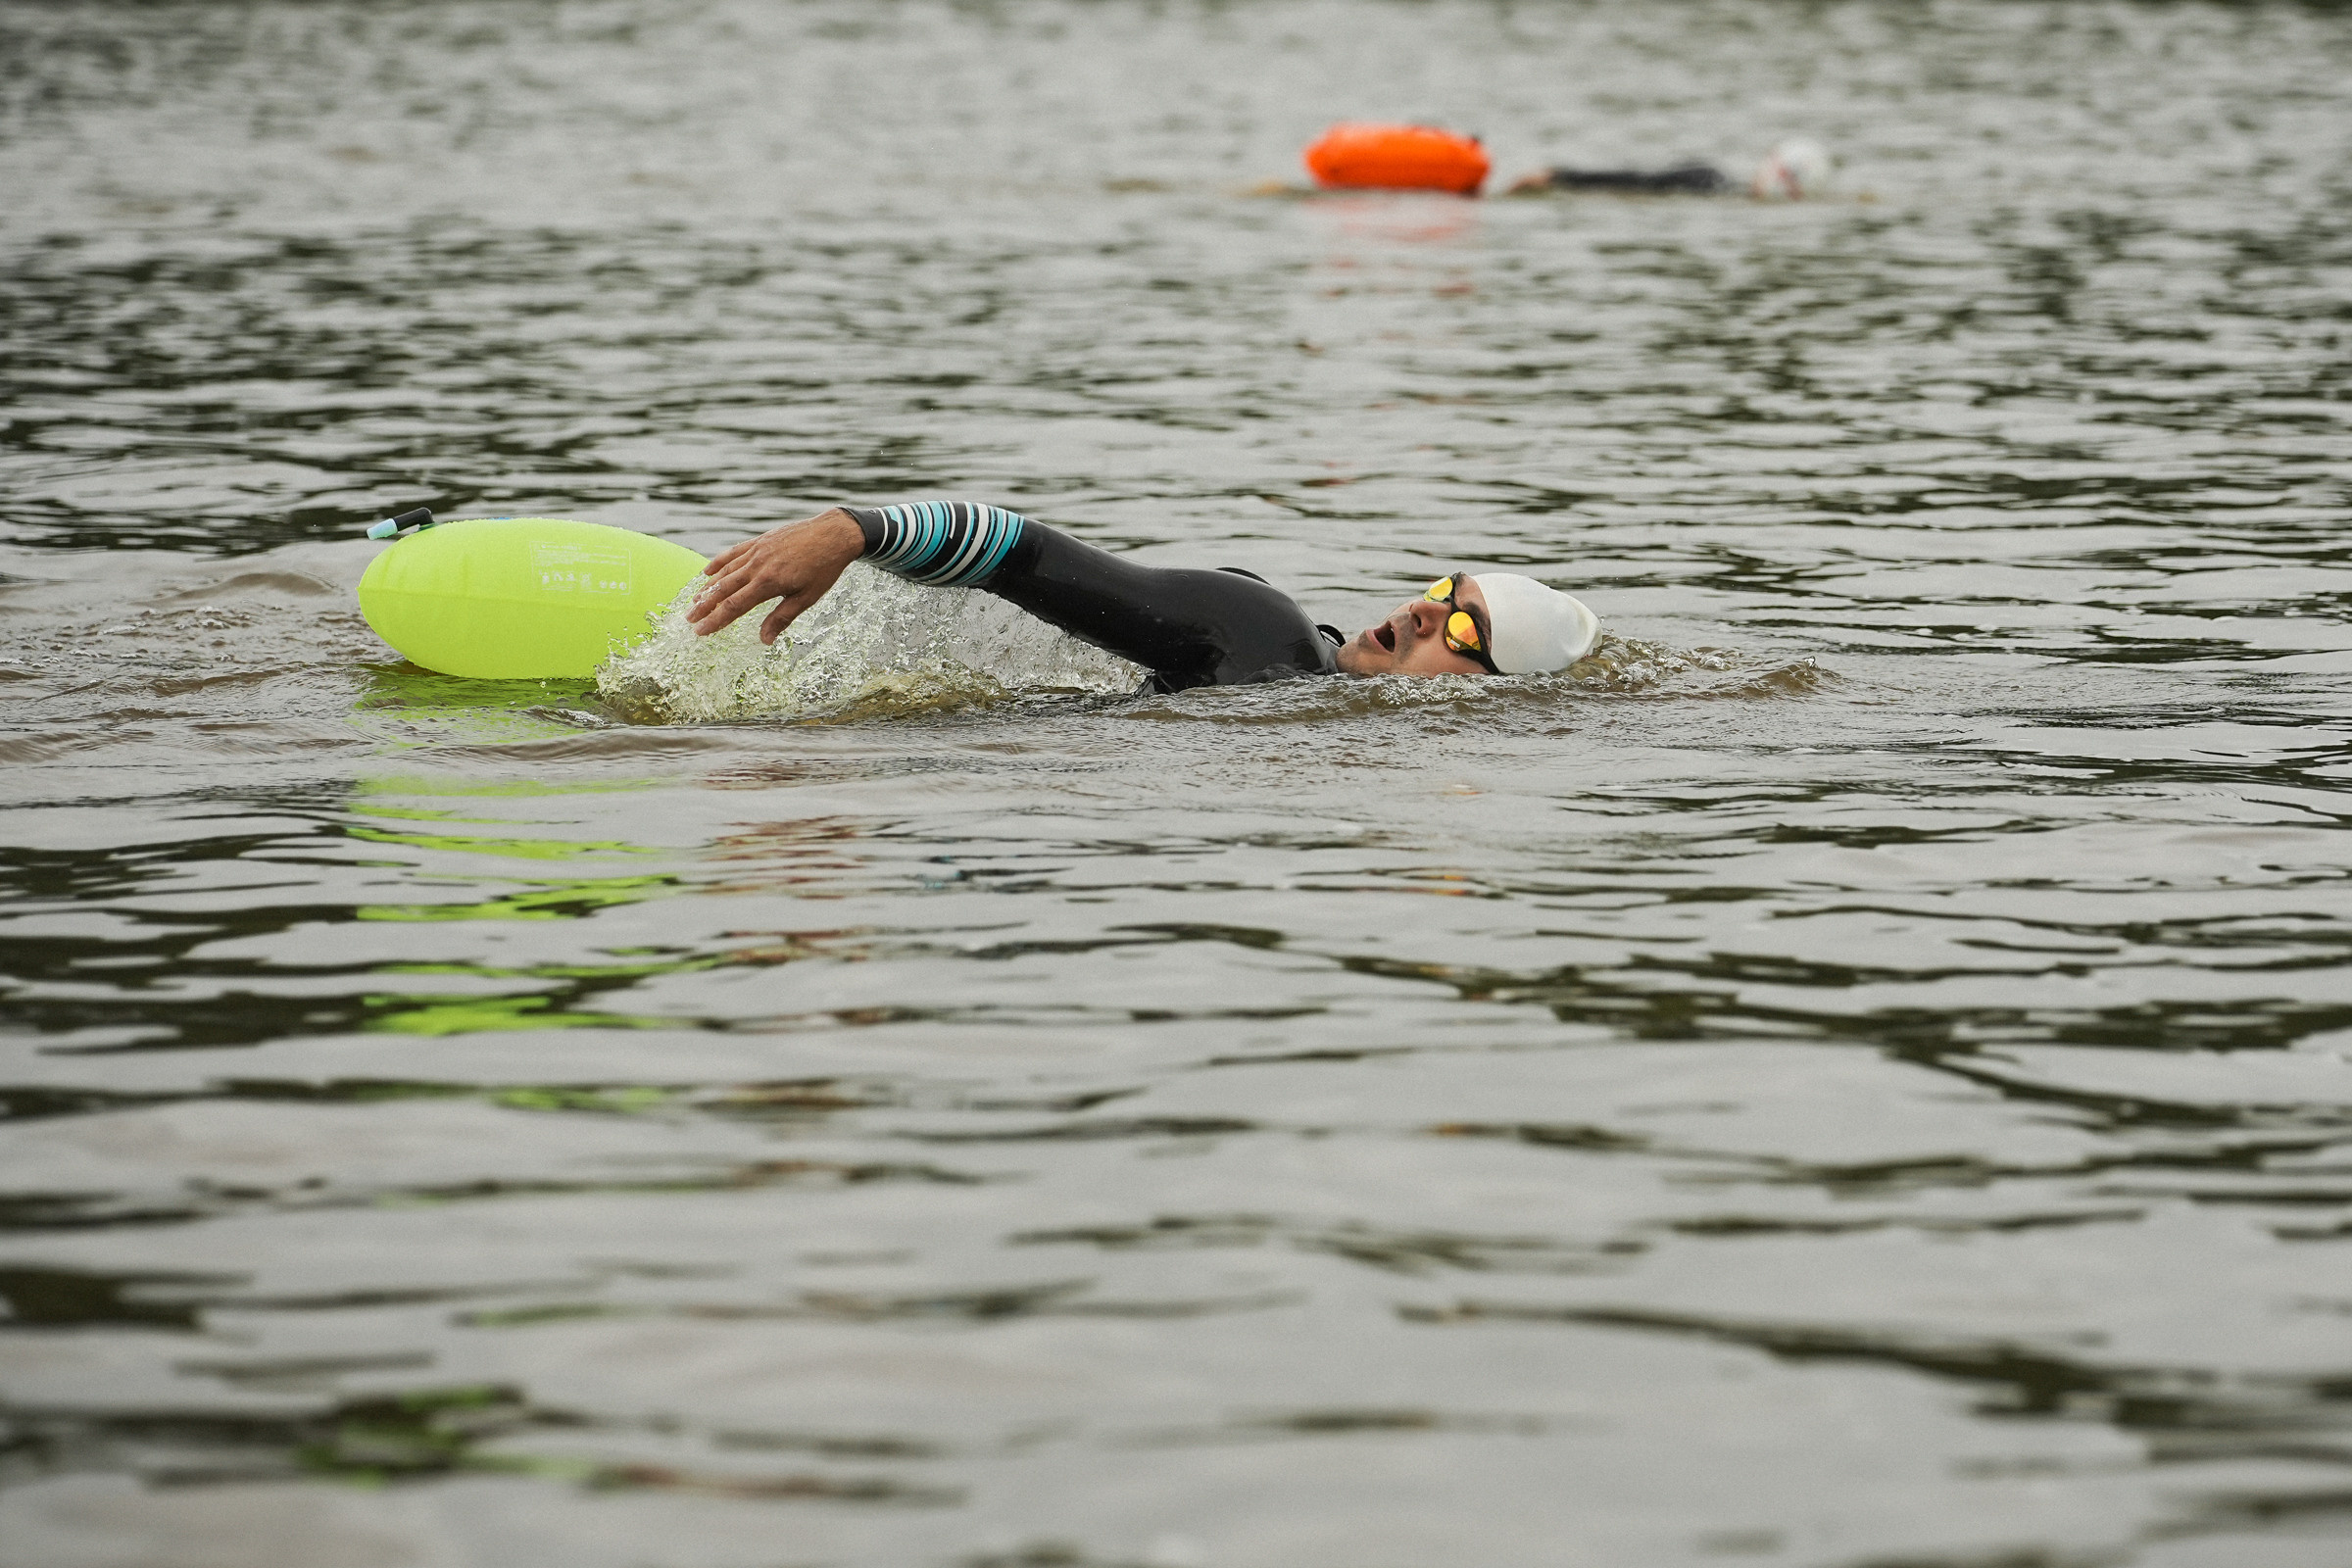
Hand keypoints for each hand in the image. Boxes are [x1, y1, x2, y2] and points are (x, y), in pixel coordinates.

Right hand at [687, 508, 865, 643]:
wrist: (834, 533)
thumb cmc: (824, 569)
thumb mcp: (806, 598)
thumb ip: (782, 618)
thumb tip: (764, 641)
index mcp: (768, 583)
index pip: (733, 607)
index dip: (715, 621)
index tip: (700, 632)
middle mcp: (757, 566)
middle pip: (723, 590)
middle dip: (704, 606)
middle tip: (689, 619)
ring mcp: (756, 551)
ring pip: (724, 571)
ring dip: (707, 587)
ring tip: (694, 601)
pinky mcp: (760, 541)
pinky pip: (733, 552)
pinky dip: (718, 562)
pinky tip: (707, 571)